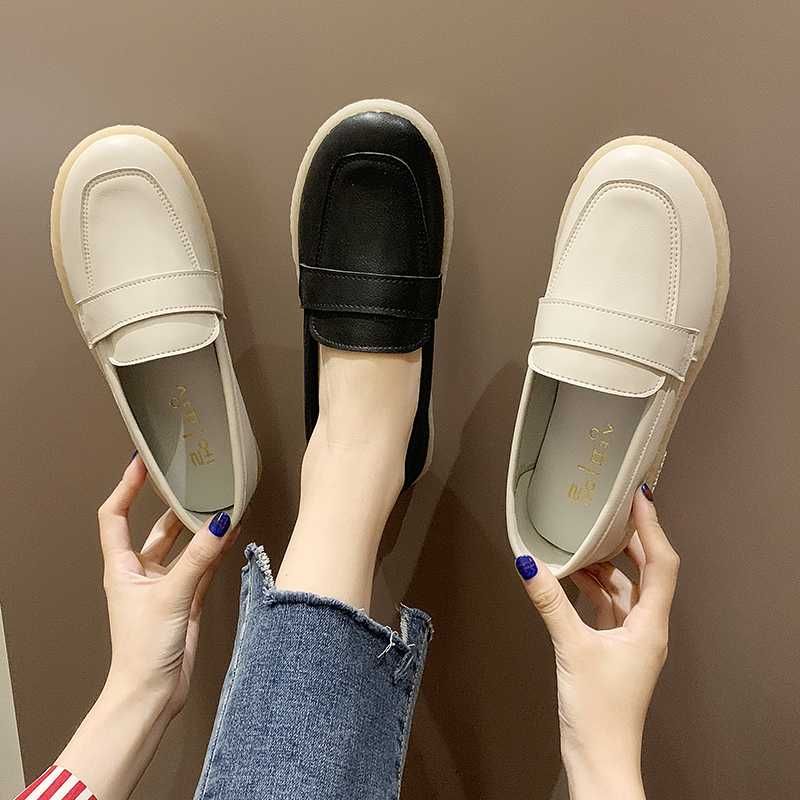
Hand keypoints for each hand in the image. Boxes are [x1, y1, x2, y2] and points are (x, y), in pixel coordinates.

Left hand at [57, 455, 238, 799]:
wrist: (153, 693)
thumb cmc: (143, 649)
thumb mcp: (171, 595)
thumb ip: (199, 557)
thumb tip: (221, 521)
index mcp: (121, 567)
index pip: (115, 517)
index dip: (126, 488)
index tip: (142, 463)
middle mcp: (141, 572)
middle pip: (156, 528)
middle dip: (174, 505)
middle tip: (194, 480)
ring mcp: (165, 586)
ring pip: (184, 547)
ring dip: (201, 529)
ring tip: (222, 504)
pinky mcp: (185, 600)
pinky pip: (202, 566)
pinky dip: (215, 551)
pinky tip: (231, 535)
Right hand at [516, 487, 678, 799]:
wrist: (599, 757)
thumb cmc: (599, 711)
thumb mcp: (571, 649)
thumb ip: (550, 602)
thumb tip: (529, 564)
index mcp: (650, 625)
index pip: (661, 564)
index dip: (652, 527)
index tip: (638, 497)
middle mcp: (648, 628)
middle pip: (647, 571)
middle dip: (630, 540)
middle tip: (610, 511)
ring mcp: (632, 639)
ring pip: (625, 589)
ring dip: (606, 565)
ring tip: (582, 540)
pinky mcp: (615, 649)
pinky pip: (608, 606)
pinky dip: (592, 588)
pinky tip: (572, 576)